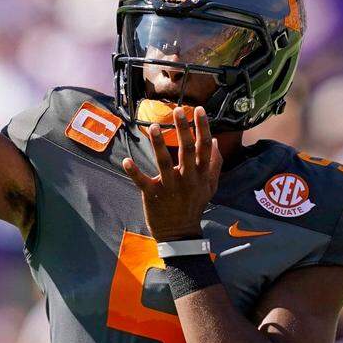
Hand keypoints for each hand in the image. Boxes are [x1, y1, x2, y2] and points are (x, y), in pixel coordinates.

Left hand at [122, 106, 221, 241]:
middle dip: (183, 130)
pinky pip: (142, 181)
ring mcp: (169, 187)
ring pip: (164, 163)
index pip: (204, 147)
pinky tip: (126, 161)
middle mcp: (187, 179)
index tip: (198, 110)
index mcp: (201, 175)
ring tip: (153, 127)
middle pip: (187, 151)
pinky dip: (134, 172)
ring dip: (158, 144)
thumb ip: (215, 164)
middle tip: (178, 111)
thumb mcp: (210, 186)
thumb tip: (216, 141)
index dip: (202, 128)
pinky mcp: (153, 195)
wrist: (181, 231)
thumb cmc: (195, 204)